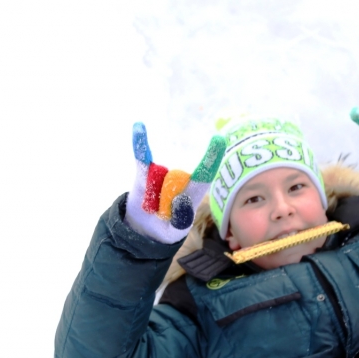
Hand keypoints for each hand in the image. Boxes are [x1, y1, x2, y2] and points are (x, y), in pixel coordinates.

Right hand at [124, 123, 224, 243]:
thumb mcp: (175, 230)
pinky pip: (142, 156)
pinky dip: (140, 143)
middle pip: (173, 183)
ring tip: (152, 208)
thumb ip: (180, 219)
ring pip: (156, 179)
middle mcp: (179, 178)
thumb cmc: (168, 228)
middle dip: (164, 204)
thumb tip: (181, 200)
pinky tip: (139, 127)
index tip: (219, 139)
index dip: (211, 158)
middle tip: (161, 216)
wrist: (144, 229)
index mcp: (194, 191)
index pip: (205, 173)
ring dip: (151, 200)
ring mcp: (161, 173)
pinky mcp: (143, 173)